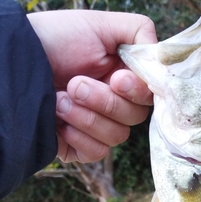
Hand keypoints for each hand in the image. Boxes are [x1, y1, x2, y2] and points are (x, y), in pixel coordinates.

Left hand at [28, 10, 157, 162]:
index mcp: (123, 79)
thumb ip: (139, 33)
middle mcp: (114, 105)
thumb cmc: (54, 41)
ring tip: (60, 98)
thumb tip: (162, 59)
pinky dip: (79, 136)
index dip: (138, 92)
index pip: (149, 97)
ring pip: (117, 136)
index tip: (117, 78)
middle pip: (134, 118)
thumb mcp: (100, 26)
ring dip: (87, 117)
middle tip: (75, 84)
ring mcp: (97, 127)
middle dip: (105, 101)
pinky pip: (97, 152)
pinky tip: (59, 121)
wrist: (13, 64)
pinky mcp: (80, 148)